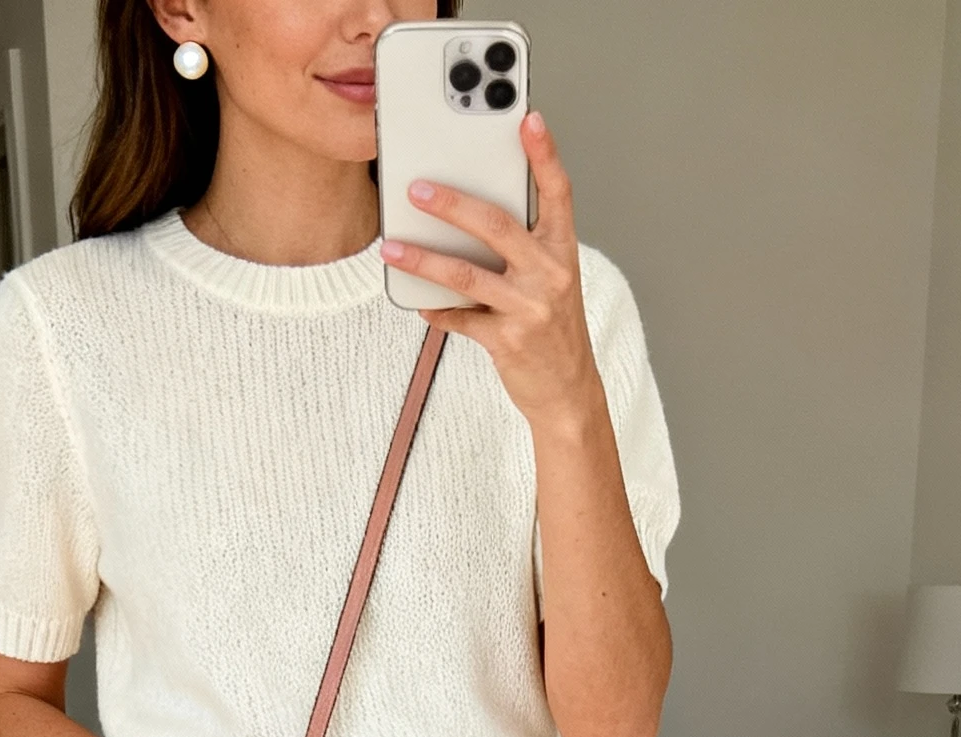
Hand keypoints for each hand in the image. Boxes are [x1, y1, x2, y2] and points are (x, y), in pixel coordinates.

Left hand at [380, 113, 600, 427]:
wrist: (568, 391)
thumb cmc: (552, 328)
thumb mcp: (550, 280)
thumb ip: (521, 246)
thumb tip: (467, 216)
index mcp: (562, 251)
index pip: (558, 192)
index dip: (545, 154)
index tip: (529, 120)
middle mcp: (550, 275)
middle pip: (496, 226)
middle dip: (451, 204)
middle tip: (416, 189)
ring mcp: (529, 309)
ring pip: (466, 274)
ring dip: (423, 260)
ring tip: (393, 248)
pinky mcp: (508, 341)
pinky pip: (460, 319)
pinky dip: (436, 311)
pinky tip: (419, 303)